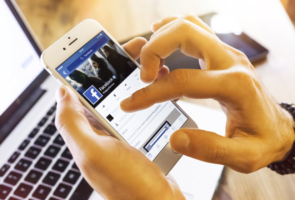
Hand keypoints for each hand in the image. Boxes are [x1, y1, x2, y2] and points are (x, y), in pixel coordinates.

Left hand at [55, 38, 184, 199]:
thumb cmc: (130, 185)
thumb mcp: (94, 153)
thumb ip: (73, 124)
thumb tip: (62, 92)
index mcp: (87, 136)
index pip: (79, 97)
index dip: (84, 73)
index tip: (94, 51)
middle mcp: (103, 136)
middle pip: (104, 95)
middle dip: (114, 70)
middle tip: (130, 51)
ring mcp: (124, 138)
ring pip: (124, 101)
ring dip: (132, 82)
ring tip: (145, 67)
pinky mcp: (141, 140)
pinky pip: (140, 113)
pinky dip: (147, 98)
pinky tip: (156, 90)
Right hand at [120, 14, 294, 172]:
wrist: (279, 128)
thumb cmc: (263, 140)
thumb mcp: (243, 156)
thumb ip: (209, 149)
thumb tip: (175, 139)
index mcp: (235, 86)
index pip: (182, 80)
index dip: (151, 92)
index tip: (131, 103)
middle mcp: (231, 61)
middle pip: (185, 32)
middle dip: (155, 49)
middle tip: (143, 75)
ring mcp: (227, 54)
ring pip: (189, 25)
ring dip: (163, 36)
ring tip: (148, 61)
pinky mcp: (222, 54)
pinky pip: (195, 30)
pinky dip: (173, 30)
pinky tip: (161, 41)